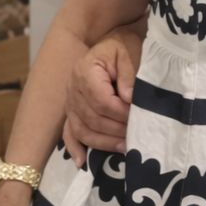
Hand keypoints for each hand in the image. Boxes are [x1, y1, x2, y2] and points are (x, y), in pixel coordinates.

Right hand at [62, 30, 140, 162]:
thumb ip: (129, 76)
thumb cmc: (124, 46)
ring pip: (81, 129)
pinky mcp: (72, 110)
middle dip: (115, 130)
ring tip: (124, 146)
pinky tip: (82, 162)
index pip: (101, 101)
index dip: (120, 113)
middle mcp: (72, 88)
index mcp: (85, 71)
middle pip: (91, 118)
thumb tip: (129, 101)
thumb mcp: (130, 53)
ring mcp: (70, 101)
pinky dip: (75, 148)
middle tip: (136, 134)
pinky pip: (69, 132)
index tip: (137, 116)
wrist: (113, 42)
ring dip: (103, 142)